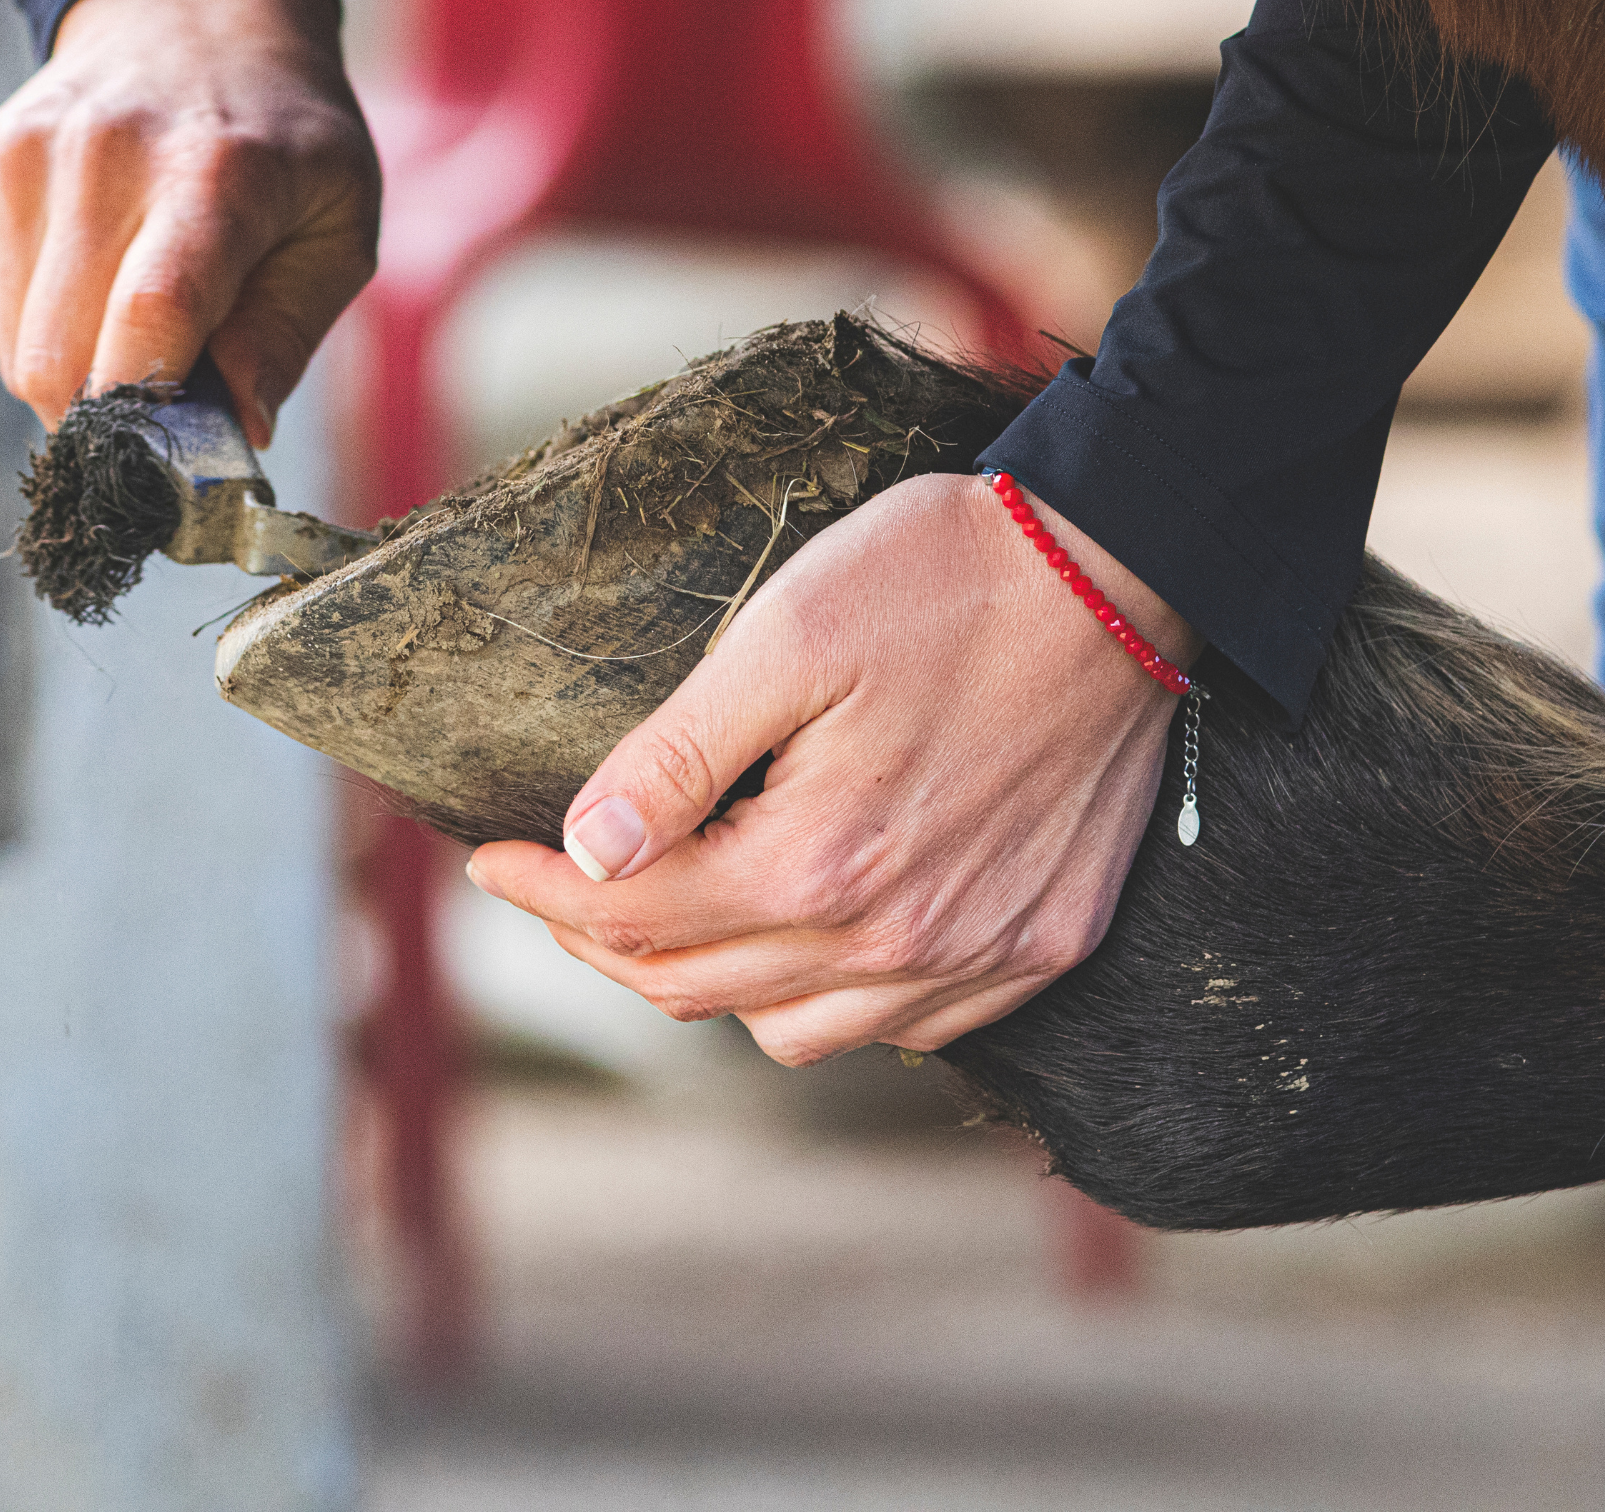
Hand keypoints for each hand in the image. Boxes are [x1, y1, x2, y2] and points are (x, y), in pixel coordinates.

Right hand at [0, 0, 379, 441]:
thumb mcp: (339, 225)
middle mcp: (101, 154)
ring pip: (17, 352)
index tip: (175, 454)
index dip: (149, 410)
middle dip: (114, 414)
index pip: (151, 314)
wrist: (190, 15)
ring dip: (78, 370)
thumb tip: (235, 432)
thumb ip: (288, 333)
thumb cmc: (283, 142)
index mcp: (214, 171)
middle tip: (168, 391)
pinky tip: (90, 272)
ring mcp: (20, 158)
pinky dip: (38, 326)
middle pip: (60, 359)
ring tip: (137, 311)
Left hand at [464, 471, 1203, 1064]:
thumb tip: (584, 853)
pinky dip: (833, 998)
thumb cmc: (944, 580)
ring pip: (793, 1033)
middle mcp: (897, 941)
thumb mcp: (784, 638)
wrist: (1120, 569)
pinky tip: (811, 931)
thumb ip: (676, 758)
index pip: (631, 917)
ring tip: (675, 910)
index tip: (484, 855)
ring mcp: (978, 957)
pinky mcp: (1041, 947)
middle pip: (697, 986)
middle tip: (557, 885)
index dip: (538, 891)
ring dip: (714, 981)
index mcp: (817, 864)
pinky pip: (906, 1030)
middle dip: (600, 939)